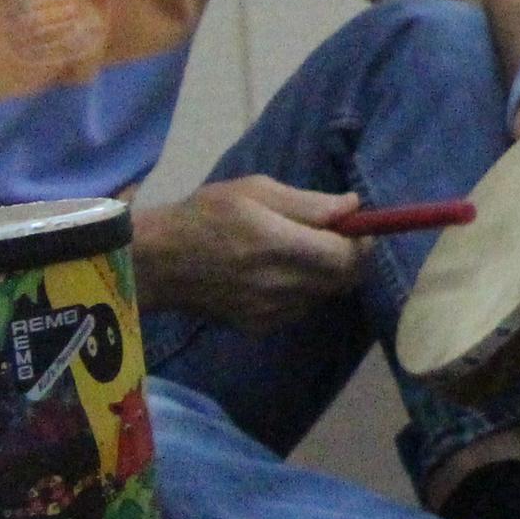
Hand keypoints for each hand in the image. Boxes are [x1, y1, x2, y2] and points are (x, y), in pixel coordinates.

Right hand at [134, 178, 362, 330]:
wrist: (156, 264)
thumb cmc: (206, 215)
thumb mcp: (256, 190)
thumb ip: (309, 203)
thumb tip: (353, 207)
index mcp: (276, 246)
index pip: (346, 256)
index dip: (362, 241)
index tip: (357, 225)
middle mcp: (277, 285)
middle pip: (344, 279)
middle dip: (350, 257)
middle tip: (335, 237)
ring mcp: (269, 312)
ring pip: (326, 294)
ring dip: (327, 274)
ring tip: (300, 251)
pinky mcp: (259, 327)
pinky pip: (302, 308)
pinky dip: (305, 290)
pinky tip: (280, 272)